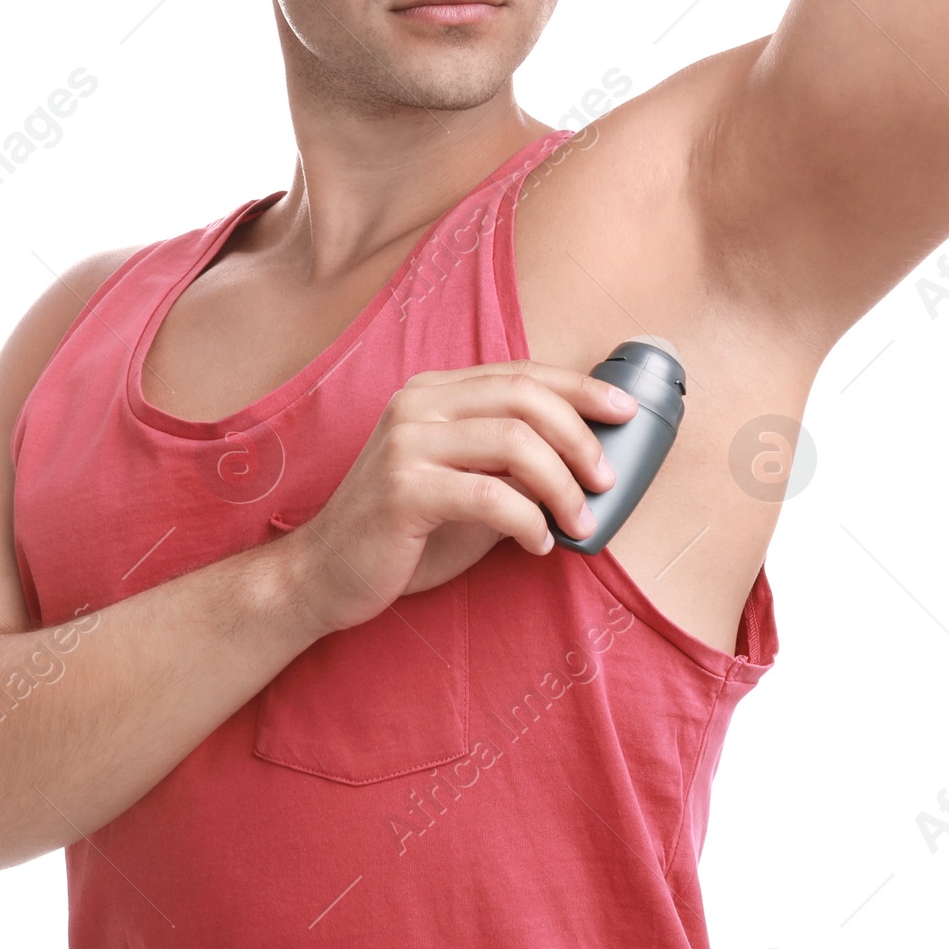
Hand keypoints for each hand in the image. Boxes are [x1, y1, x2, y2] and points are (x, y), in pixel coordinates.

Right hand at [283, 360, 638, 633]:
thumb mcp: (468, 486)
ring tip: (579, 520)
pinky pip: (490, 496)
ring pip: (515, 443)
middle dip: (581, 437)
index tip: (625, 411)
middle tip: (607, 479)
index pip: (521, 373)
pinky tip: (538, 544)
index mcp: (435, 393)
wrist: (324, 574)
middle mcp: (419, 405)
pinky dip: (529, 521)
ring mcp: (407, 444)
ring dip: (563, 484)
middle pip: (525, 398)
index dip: (580, 388)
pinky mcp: (403, 490)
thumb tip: (589, 460)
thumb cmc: (404, 533)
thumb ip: (514, 466)